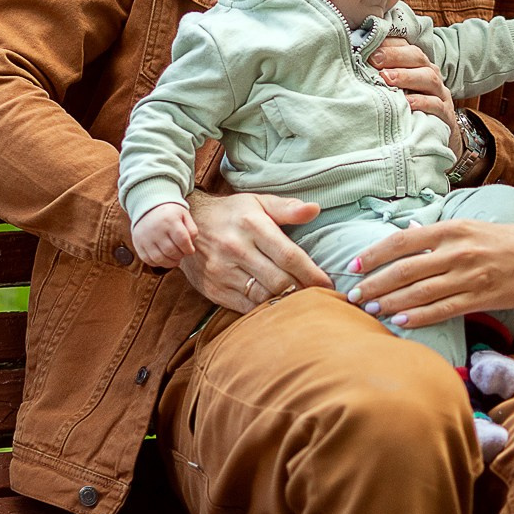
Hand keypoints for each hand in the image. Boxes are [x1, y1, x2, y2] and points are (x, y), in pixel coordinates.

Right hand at [131, 203, 197, 268]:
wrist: (148, 208)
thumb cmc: (171, 214)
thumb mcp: (184, 215)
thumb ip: (192, 230)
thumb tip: (191, 246)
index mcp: (169, 219)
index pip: (182, 240)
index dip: (189, 249)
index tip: (190, 250)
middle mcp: (156, 229)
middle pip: (171, 251)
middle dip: (180, 256)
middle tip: (182, 253)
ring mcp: (145, 237)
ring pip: (160, 258)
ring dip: (171, 263)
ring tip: (175, 258)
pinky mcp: (138, 244)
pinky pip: (149, 260)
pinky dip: (159, 263)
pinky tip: (164, 258)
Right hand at [178, 189, 330, 312]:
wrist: (185, 225)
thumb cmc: (231, 213)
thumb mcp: (258, 202)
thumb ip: (287, 208)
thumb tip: (315, 209)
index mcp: (252, 225)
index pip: (289, 256)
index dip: (312, 273)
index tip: (328, 284)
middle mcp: (236, 249)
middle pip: (279, 281)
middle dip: (303, 292)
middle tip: (320, 297)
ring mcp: (222, 272)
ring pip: (263, 297)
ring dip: (286, 304)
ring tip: (303, 304)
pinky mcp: (213, 289)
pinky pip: (245, 307)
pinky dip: (265, 311)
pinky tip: (278, 308)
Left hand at [347, 218, 513, 330]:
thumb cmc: (513, 241)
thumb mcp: (475, 227)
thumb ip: (440, 233)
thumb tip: (408, 232)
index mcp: (454, 228)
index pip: (402, 240)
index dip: (374, 254)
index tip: (353, 265)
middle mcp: (458, 250)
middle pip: (404, 269)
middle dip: (374, 283)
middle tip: (353, 295)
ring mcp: (470, 275)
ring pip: (419, 291)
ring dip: (391, 302)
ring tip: (370, 310)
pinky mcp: (482, 298)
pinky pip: (444, 310)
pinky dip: (419, 316)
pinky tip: (401, 322)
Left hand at [370, 39, 460, 157]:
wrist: (437, 133)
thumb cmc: (411, 106)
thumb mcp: (398, 88)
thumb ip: (382, 74)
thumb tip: (355, 62)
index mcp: (419, 65)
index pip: (406, 46)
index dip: (389, 45)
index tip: (368, 47)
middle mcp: (431, 74)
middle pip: (417, 58)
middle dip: (395, 56)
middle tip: (374, 60)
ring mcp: (440, 93)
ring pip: (428, 78)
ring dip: (407, 76)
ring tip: (387, 78)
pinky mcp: (445, 113)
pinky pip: (436, 105)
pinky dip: (422, 102)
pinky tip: (407, 103)